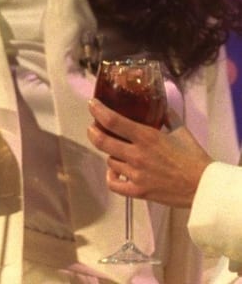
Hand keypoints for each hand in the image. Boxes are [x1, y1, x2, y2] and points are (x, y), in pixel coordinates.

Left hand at [87, 98, 212, 206]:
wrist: (203, 186)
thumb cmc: (193, 156)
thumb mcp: (180, 129)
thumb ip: (166, 115)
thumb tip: (158, 104)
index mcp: (146, 136)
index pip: (113, 121)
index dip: (98, 111)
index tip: (92, 104)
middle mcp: (136, 154)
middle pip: (102, 141)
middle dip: (93, 131)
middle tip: (93, 126)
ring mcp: (135, 174)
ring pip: (109, 160)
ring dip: (108, 152)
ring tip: (113, 148)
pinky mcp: (138, 191)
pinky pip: (114, 184)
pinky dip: (111, 176)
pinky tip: (114, 170)